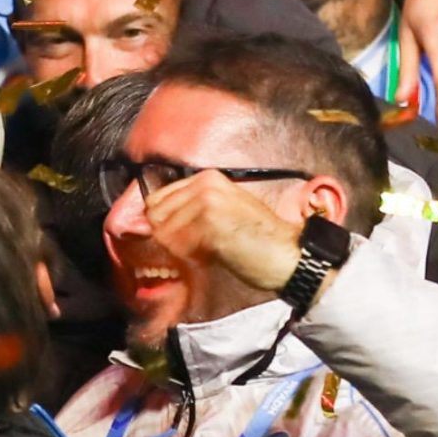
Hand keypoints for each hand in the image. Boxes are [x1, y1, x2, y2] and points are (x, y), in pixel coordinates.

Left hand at [137, 168, 307, 298]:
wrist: (289, 255)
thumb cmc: (258, 239)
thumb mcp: (223, 212)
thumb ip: (189, 211)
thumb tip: (148, 222)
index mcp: (207, 178)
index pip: (157, 200)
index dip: (161, 224)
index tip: (180, 239)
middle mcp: (205, 184)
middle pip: (155, 215)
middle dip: (168, 238)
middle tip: (194, 249)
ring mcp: (208, 201)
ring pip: (164, 233)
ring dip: (180, 250)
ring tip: (208, 253)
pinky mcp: (211, 223)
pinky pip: (179, 246)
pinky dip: (190, 258)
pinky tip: (212, 257)